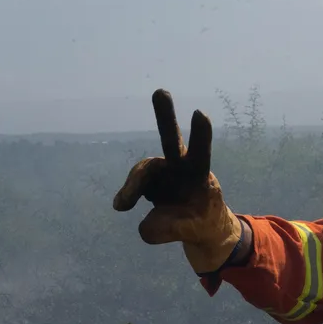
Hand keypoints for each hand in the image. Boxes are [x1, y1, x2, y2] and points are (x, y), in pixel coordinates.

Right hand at [112, 89, 241, 272]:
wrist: (200, 226)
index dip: (200, 135)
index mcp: (199, 175)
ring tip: (121, 206)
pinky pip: (134, 187)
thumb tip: (142, 226)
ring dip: (132, 187)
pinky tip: (122, 206)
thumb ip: (168, 230)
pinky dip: (127, 195)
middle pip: (171, 140)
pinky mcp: (152, 180)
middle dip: (165, 116)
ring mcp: (165, 171)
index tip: (200, 113)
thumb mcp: (191, 232)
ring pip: (144, 171)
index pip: (201, 153)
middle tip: (161, 91)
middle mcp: (181, 167)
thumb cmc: (201, 223)